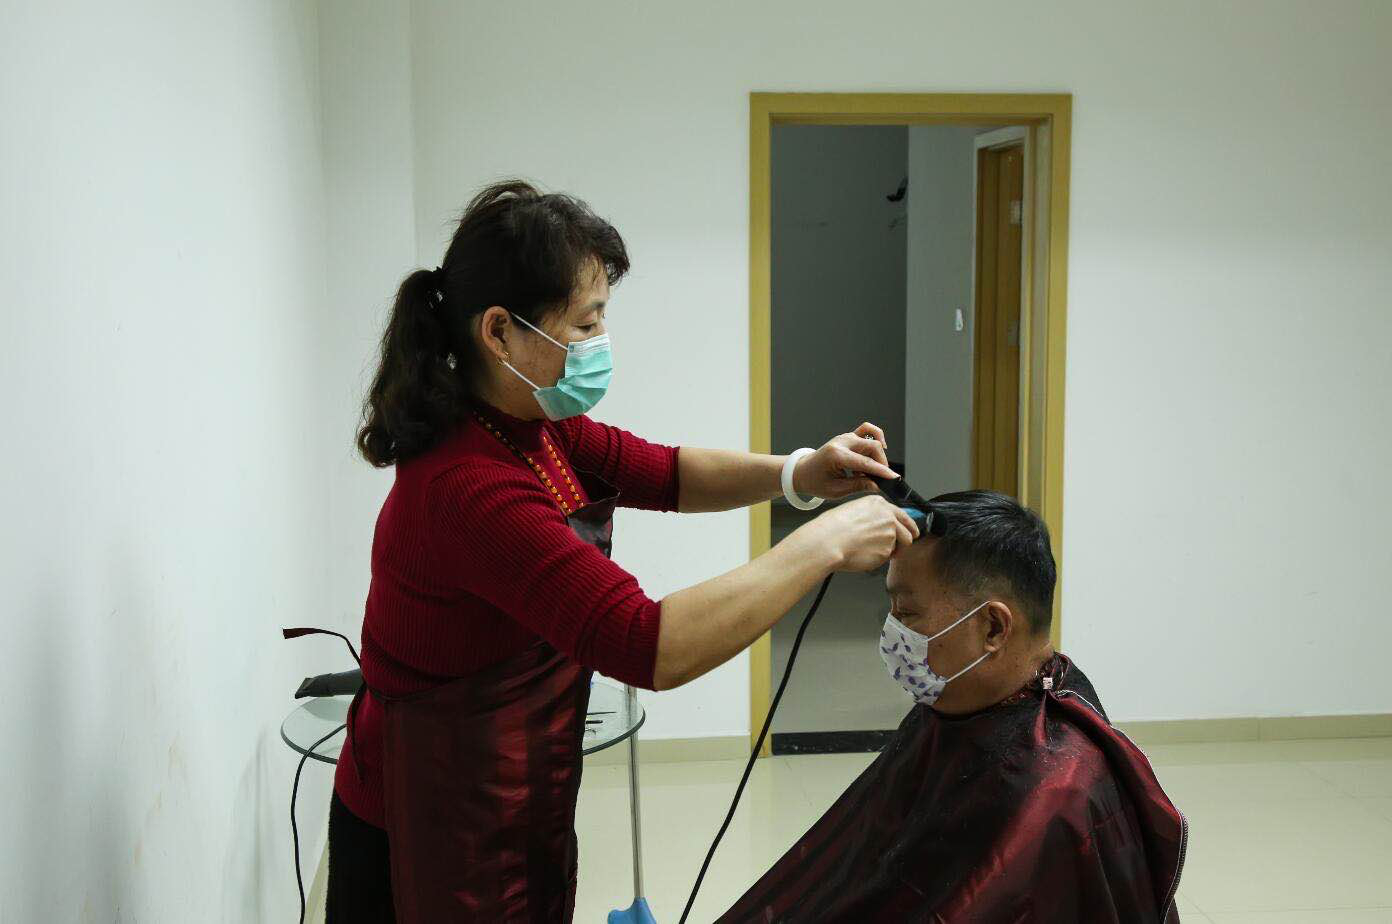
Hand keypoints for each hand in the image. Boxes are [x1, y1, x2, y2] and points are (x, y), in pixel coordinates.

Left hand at [792, 422, 897, 500]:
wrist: (802, 471)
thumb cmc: (815, 482)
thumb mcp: (835, 490)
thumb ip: (858, 486)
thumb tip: (878, 485)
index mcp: (836, 456)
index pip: (865, 462)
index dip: (882, 471)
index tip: (894, 479)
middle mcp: (841, 442)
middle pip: (872, 446)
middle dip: (882, 463)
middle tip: (881, 478)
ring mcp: (845, 437)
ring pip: (872, 438)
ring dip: (877, 455)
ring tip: (868, 471)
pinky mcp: (847, 437)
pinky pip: (866, 430)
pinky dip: (876, 437)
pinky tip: (879, 449)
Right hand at [800, 495, 918, 572]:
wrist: (828, 541)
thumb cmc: (832, 527)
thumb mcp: (852, 510)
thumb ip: (871, 516)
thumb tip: (876, 526)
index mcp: (879, 504)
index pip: (903, 515)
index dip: (908, 526)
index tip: (912, 531)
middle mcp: (888, 517)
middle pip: (908, 532)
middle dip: (905, 541)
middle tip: (900, 547)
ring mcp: (890, 534)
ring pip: (899, 547)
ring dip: (891, 551)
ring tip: (871, 551)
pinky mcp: (887, 551)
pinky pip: (887, 558)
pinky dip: (879, 559)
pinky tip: (865, 555)